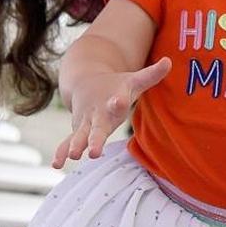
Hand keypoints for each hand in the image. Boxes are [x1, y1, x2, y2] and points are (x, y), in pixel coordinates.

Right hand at [52, 57, 170, 168]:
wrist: (85, 82)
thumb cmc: (115, 86)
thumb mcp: (133, 81)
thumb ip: (150, 75)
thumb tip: (169, 62)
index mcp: (112, 99)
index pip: (116, 100)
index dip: (117, 101)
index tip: (117, 101)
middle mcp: (96, 112)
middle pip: (96, 127)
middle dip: (95, 139)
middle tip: (94, 151)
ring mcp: (85, 122)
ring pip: (80, 135)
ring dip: (76, 145)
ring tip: (74, 156)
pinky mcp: (78, 129)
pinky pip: (67, 141)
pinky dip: (61, 151)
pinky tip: (56, 164)